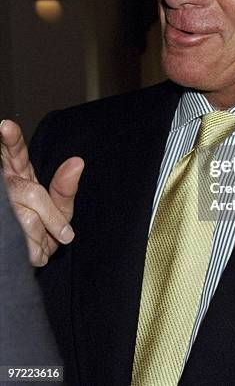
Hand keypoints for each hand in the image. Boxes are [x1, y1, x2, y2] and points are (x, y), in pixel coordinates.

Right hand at [0, 119, 83, 266]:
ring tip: (42, 244)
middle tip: (65, 234)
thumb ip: (66, 188)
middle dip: (52, 217)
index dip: (10, 140)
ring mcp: (0, 204)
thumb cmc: (45, 229)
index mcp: (20, 174)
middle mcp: (6, 186)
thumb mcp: (61, 208)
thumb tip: (77, 162)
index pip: (15, 153)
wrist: (27, 259)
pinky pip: (19, 237)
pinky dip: (33, 251)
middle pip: (30, 194)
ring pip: (25, 218)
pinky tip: (34, 253)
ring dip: (41, 238)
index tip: (5, 126)